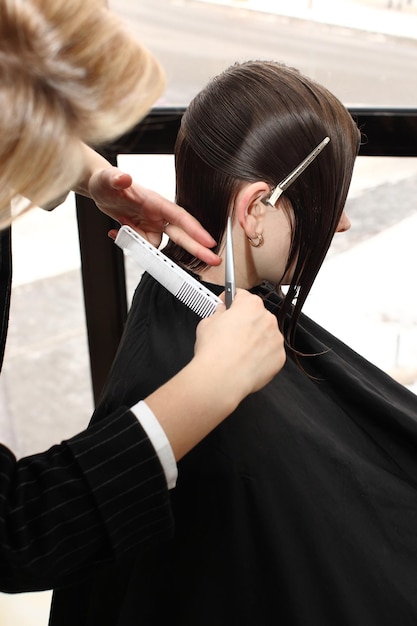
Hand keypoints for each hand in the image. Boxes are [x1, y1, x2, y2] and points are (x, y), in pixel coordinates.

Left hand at [88, 166, 220, 265]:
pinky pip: (140, 244)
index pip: (179, 217)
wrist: (98, 187)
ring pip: (155, 244)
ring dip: (140, 243)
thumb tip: (124, 177)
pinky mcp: (142, 229)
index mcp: (155, 202)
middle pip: (181, 235)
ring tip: (121, 225)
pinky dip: (129, 241)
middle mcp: (156, 214)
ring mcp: (150, 223)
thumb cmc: (105, 180)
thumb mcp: (108, 179)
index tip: (209, 242)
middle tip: (214, 260)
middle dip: (197, 248)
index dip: (195, 230)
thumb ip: (117, 179)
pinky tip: (115, 229)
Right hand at [194, 289, 284, 400]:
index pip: (242, 295)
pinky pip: (270, 352)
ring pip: (265, 334)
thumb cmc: (214, 351)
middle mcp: (267, 319)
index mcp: (250, 305)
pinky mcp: (279, 357)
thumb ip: (219, 313)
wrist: (222, 378)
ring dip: (255, 339)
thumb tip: (222, 313)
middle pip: (256, 315)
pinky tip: (247, 362)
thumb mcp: (207, 323)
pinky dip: (261, 356)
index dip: (231, 300)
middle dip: (245, 322)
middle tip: (231, 333)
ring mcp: (276, 338)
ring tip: (239, 351)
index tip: (227, 306)